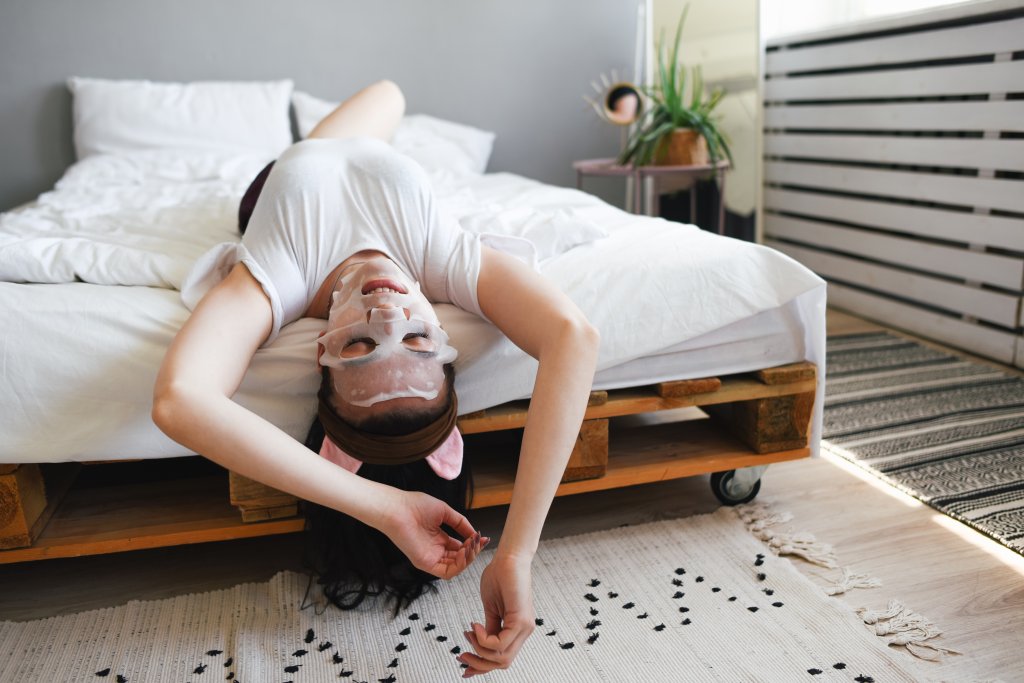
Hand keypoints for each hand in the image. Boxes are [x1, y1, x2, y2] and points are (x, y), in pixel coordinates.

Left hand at [381, 489, 488, 579]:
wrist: (398, 508)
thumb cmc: (415, 506)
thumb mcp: (445, 511)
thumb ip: (460, 523)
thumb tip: (474, 533)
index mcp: (438, 538)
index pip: (459, 547)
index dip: (473, 544)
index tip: (483, 537)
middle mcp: (435, 550)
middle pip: (460, 558)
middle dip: (473, 551)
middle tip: (479, 541)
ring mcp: (430, 558)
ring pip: (456, 567)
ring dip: (469, 558)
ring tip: (473, 545)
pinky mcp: (425, 564)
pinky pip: (447, 572)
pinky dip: (460, 565)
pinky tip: (466, 552)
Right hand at [459, 554, 535, 677]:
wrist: (508, 557)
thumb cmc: (500, 576)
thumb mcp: (490, 609)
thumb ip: (489, 628)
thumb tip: (480, 644)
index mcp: (516, 629)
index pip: (502, 657)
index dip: (482, 666)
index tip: (464, 664)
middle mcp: (523, 631)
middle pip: (503, 663)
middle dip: (479, 663)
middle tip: (462, 655)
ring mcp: (524, 627)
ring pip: (502, 657)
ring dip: (479, 650)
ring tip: (469, 634)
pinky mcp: (521, 620)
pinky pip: (500, 643)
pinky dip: (483, 639)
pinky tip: (475, 626)